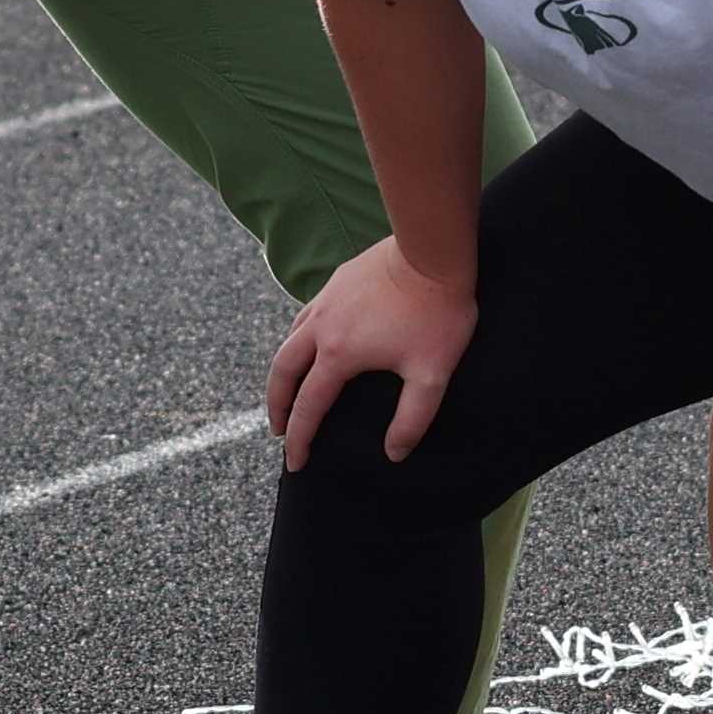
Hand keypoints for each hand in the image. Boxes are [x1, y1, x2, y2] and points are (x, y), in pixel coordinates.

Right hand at [268, 236, 475, 467]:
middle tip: (278, 429)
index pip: (308, 407)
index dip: (299, 439)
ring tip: (286, 389)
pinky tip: (310, 340)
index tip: (295, 462)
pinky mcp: (337, 281)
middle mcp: (322, 327)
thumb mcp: (432, 374)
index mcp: (339, 355)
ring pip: (289, 340)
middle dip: (276, 405)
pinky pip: (305, 315)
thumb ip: (412, 418)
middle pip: (283, 372)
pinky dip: (298, 338)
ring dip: (282, 371)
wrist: (432, 251)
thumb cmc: (436, 312)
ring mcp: (327, 300)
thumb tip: (394, 452)